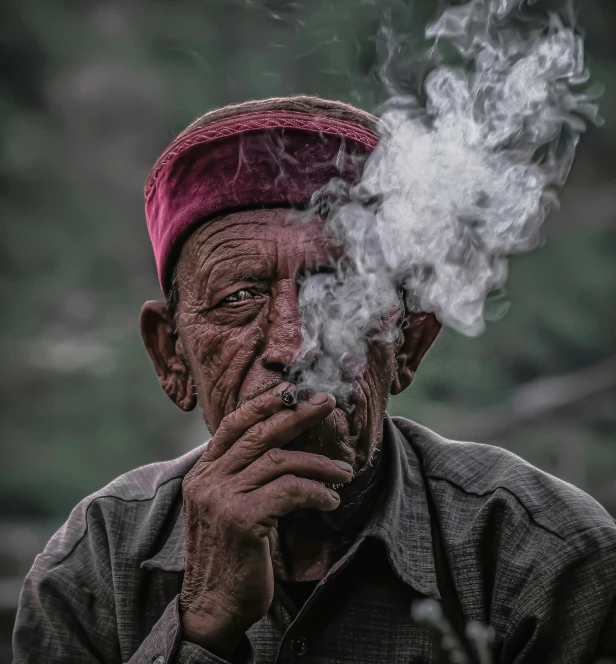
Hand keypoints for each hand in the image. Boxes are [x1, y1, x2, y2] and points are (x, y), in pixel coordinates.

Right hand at [179, 383, 352, 656]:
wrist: (213, 606)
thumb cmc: (231, 556)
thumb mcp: (228, 508)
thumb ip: (243, 477)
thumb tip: (281, 450)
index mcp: (203, 473)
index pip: (232, 425)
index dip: (263, 404)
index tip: (292, 392)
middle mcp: (208, 480)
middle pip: (258, 434)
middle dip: (297, 414)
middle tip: (327, 403)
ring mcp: (221, 498)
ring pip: (279, 461)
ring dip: (319, 464)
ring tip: (344, 473)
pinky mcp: (241, 519)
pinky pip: (289, 491)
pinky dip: (316, 491)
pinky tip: (331, 501)